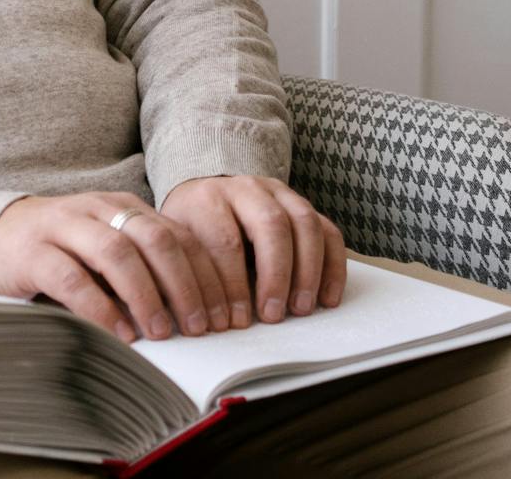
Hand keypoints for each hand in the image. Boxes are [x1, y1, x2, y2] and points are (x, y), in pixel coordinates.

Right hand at [0, 192, 232, 343]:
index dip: (207, 274)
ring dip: (146, 295)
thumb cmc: (63, 250)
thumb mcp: (108, 250)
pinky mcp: (33, 252)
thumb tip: (199, 311)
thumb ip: (144, 267)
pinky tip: (118, 334)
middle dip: (186, 284)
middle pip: (156, 239)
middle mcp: (99, 210)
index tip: (224, 313)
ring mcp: (64, 227)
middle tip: (202, 325)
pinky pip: (72, 279)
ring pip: (117, 254)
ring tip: (163, 332)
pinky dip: (100, 308)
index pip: (179, 235)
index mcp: (125, 208)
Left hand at [159, 175, 345, 327]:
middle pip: (270, 225)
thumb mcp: (177, 246)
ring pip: (304, 222)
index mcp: (207, 199)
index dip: (232, 285)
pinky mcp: (301, 205)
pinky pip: (327, 230)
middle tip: (274, 315)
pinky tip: (327, 298)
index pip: (224, 240)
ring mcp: (278, 192)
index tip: (235, 321)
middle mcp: (246, 189)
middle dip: (276, 274)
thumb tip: (195, 320)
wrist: (203, 191)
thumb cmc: (190, 230)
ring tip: (301, 309)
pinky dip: (332, 265)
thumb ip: (187, 275)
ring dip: (307, 271)